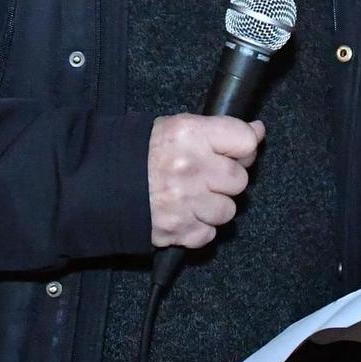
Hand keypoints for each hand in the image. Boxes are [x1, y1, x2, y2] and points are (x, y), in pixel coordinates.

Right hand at [147, 113, 264, 249]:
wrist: (101, 182)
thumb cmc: (143, 153)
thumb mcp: (179, 127)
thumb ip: (221, 130)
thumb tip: (258, 131)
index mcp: (190, 135)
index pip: (245, 141)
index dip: (242, 149)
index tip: (231, 152)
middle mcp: (190, 168)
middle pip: (239, 180)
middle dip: (226, 180)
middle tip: (207, 177)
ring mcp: (184, 202)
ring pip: (227, 211)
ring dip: (214, 207)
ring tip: (193, 197)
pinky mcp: (177, 230)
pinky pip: (208, 234)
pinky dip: (198, 228)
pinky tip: (184, 213)